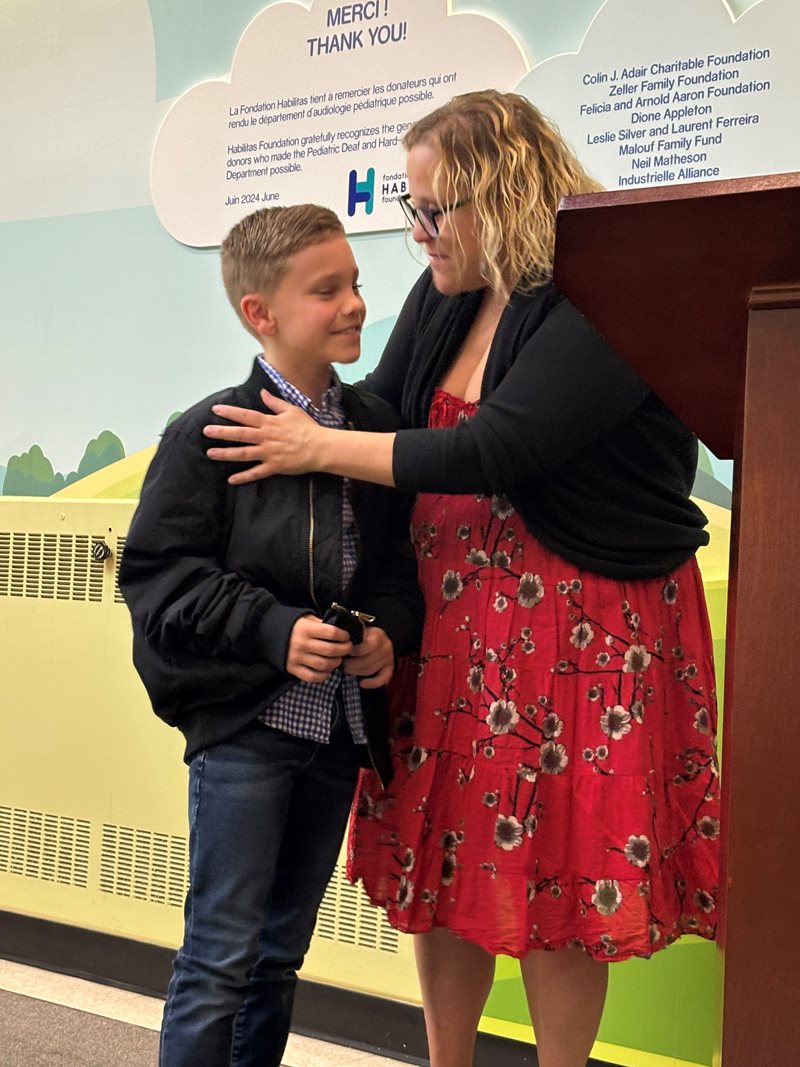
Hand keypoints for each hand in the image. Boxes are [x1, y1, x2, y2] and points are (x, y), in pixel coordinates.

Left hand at [204, 391, 327, 483]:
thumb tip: (262, 392)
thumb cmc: (307, 428)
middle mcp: (266, 437)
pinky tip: (231, 479)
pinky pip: (256, 473)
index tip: (216, 410)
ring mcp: (269, 453)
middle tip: (206, 431)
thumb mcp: (291, 410)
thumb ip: (274, 402)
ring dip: (226, 454)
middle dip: (222, 432)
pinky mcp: (274, 467)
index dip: (230, 412)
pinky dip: (244, 477)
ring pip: (243, 453)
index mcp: (269, 422)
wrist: (320, 447)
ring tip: (211, 453)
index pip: (246, 416)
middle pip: (240, 434)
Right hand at [286, 615, 352, 683]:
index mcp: (307, 629)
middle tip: (347, 648)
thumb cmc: (294, 626)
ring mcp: (297, 658)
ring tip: (337, 659)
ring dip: (335, 663)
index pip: (331, 632)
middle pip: (330, 650)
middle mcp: (302, 644)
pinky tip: (327, 671)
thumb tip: (340, 630)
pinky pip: (312, 676)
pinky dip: (323, 676)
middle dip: (344, 650)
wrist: (269, 634)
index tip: (347, 636)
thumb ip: (322, 624)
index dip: (343, 635)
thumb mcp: (306, 619)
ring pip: (324, 665)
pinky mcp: (293, 669)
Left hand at [343, 627, 394, 688]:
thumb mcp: (360, 631)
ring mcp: (389, 659)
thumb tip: (342, 646)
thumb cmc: (365, 636)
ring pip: (370, 670)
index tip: (344, 653)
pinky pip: (381, 679)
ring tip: (348, 669)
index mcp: (377, 636)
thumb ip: (353, 636)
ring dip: (356, 672)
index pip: (364, 648)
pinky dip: (371, 683)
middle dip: (351, 665)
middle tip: (343, 664)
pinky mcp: (390, 668)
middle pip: (366, 661)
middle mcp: (385, 647)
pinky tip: (361, 683)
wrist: (380, 638)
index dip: (352, 652)